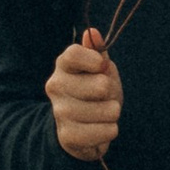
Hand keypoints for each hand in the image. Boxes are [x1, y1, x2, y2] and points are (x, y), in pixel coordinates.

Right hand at [46, 29, 121, 162]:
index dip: (94, 60)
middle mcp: (56, 86)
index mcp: (63, 66)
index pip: (74, 54)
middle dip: (111, 93)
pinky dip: (111, 130)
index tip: (102, 67)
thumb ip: (97, 53)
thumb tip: (93, 33)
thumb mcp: (99, 70)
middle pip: (100, 86)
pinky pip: (106, 131)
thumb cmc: (93, 93)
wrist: (81, 127)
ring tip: (102, 114)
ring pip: (108, 110)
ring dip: (112, 113)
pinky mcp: (68, 136)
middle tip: (103, 97)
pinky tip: (101, 128)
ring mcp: (60, 112)